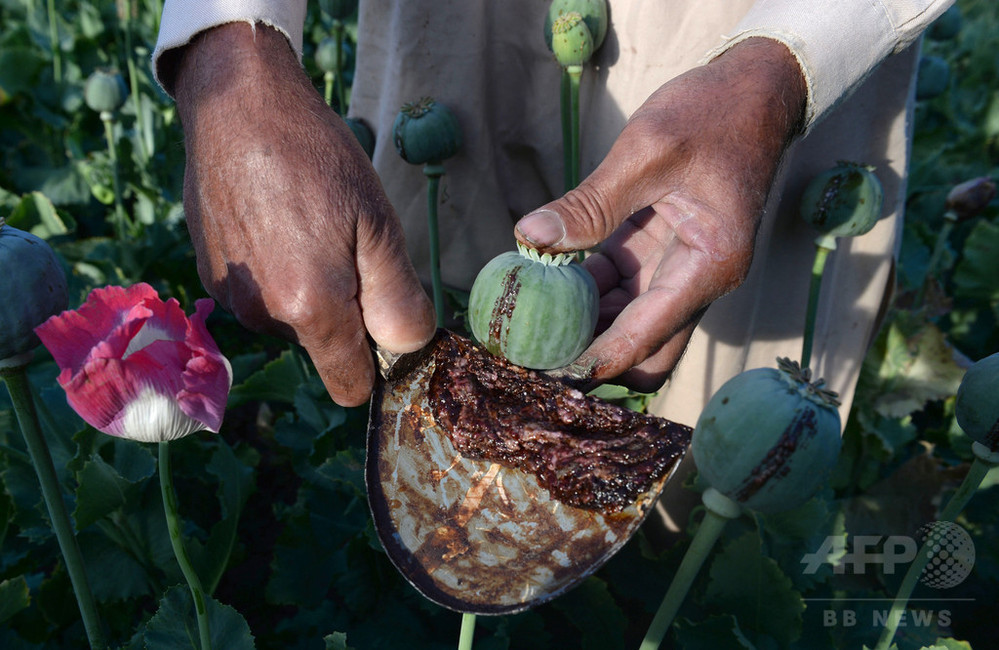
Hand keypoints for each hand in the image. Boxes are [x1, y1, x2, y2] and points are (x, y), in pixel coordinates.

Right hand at [169, 22, 434, 405]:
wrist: (236, 104)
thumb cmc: (317, 157)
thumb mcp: (378, 223)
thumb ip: (397, 298)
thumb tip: (409, 349)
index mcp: (311, 308)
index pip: (350, 386)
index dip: (375, 365)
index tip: (385, 321)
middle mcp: (263, 316)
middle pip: (323, 348)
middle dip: (344, 316)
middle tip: (348, 246)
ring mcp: (230, 297)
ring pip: (291, 320)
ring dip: (308, 290)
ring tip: (308, 223)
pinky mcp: (210, 274)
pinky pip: (260, 293)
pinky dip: (275, 271)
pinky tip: (275, 219)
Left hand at [517, 38, 806, 391]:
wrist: (754, 90)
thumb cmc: (712, 114)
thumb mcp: (647, 151)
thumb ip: (590, 202)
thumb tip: (530, 237)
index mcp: (709, 266)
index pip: (645, 336)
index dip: (595, 361)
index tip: (547, 372)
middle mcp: (699, 280)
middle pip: (645, 351)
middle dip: (593, 360)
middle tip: (536, 357)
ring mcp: (679, 269)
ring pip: (629, 324)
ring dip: (586, 327)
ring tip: (529, 327)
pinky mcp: (660, 253)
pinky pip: (622, 290)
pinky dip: (587, 293)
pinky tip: (546, 287)